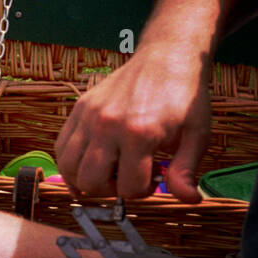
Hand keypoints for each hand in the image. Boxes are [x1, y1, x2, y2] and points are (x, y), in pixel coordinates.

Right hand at [55, 47, 210, 201]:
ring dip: (86, 179)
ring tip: (108, 171)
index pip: (128, 188)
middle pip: (91, 182)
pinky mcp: (80, 108)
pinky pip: (61, 146)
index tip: (154, 177)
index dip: (143, 192)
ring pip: (69, 167)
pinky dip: (71, 162)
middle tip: (128, 177)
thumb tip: (189, 200)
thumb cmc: (184, 97)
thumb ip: (186, 170)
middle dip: (111, 190)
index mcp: (140, 134)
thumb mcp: (196, 135)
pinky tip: (90, 161)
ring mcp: (89, 116)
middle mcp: (108, 125)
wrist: (167, 57)